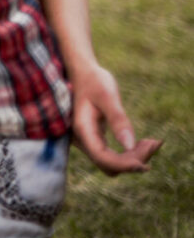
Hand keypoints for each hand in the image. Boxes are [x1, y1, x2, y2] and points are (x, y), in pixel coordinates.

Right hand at [67, 56, 160, 174]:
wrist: (83, 72)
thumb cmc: (94, 80)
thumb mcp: (108, 95)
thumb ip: (118, 120)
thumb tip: (130, 145)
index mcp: (83, 130)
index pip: (103, 158)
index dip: (125, 164)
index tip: (147, 161)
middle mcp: (83, 140)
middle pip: (109, 165)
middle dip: (133, 161)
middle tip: (154, 143)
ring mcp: (88, 141)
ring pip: (112, 163)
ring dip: (134, 158)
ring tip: (152, 143)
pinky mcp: (96, 139)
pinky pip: (113, 155)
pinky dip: (130, 153)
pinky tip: (144, 142)